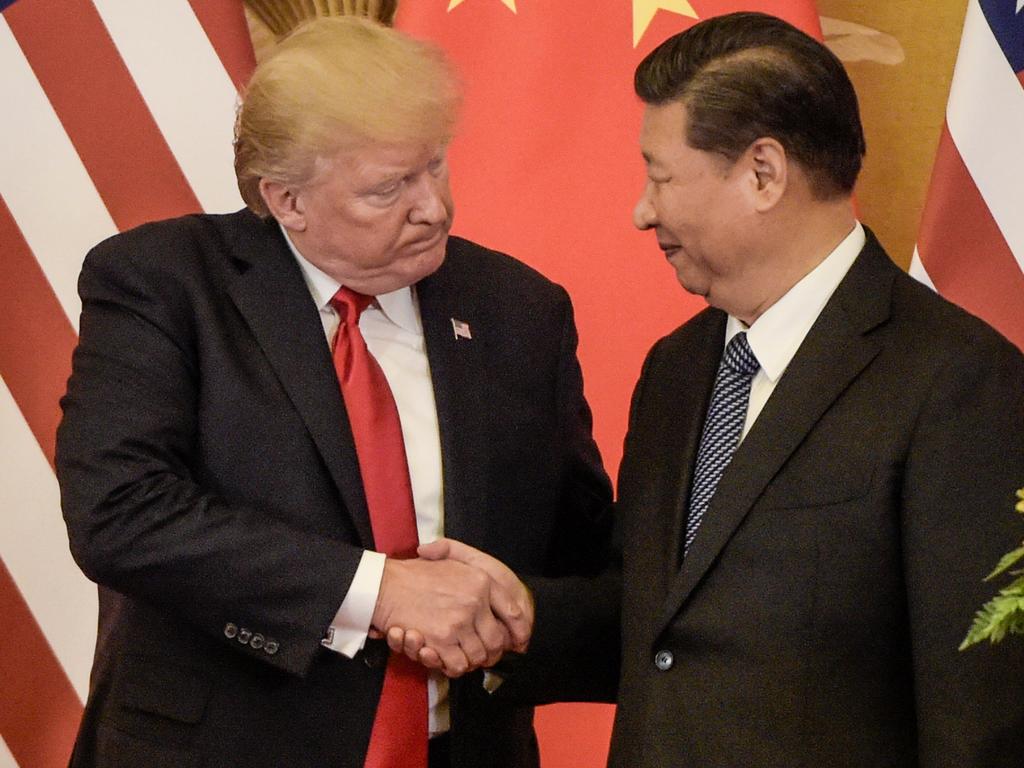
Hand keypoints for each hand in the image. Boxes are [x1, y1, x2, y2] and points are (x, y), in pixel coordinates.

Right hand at [372, 557, 512, 676]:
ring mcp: (459, 621)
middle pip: (497, 641)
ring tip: (459, 656)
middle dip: (490, 653)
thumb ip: (477, 572)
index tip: (518, 641)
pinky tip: (445, 659)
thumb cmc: (417, 574)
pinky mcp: (442, 640)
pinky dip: (453, 667)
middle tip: (481, 656)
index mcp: (482, 580)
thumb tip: (499, 598)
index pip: (514, 612)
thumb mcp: (453, 560)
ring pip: (478, 656)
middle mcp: (475, 601)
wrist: (385, 585)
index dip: (519, 630)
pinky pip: (458, 665)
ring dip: (470, 661)